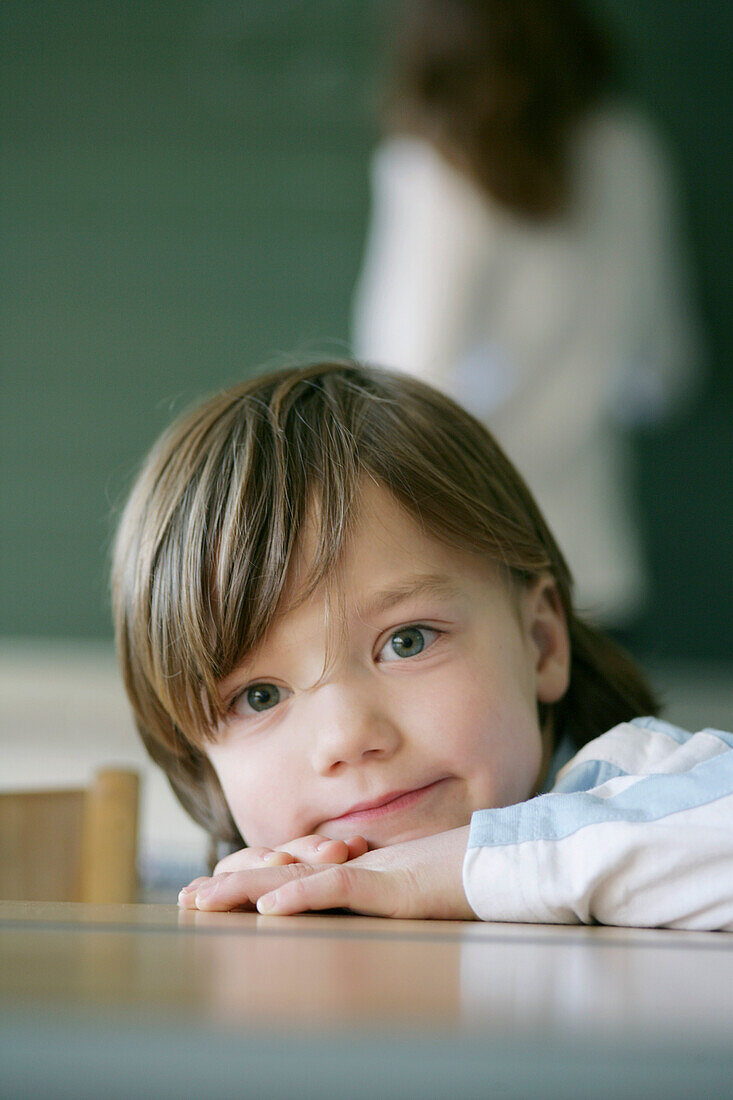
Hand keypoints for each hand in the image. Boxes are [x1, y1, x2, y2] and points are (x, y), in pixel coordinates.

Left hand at [179, 826, 474, 920]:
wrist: (510, 863)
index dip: (248, 877)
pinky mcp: (393, 886)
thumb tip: (342, 891)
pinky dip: (303, 897)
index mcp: (355, 867)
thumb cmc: (466, 877)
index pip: (290, 870)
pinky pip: (340, 891)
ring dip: (245, 891)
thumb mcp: (408, 890)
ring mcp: (372, 873)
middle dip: (230, 884)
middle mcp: (355, 865)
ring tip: (202, 901)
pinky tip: (270, 909)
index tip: (209, 887)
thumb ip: (375, 892)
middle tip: (186, 896)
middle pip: (281, 871)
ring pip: (296, 877)